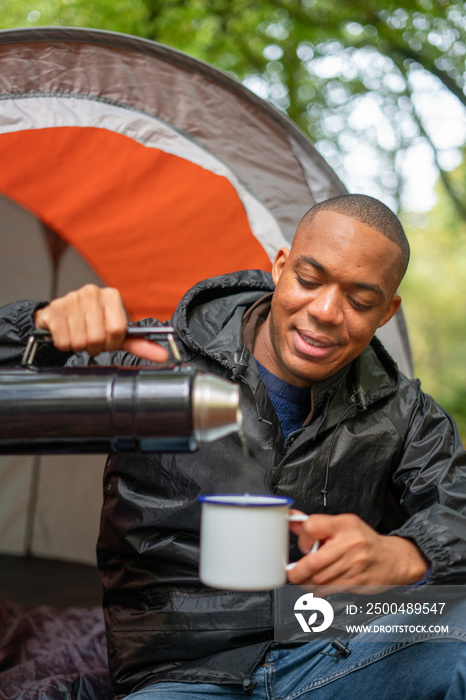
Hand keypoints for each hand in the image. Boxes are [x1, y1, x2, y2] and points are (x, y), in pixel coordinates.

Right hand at [34, 284, 168, 361]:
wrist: (60, 317)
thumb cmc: (93, 325)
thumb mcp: (118, 333)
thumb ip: (140, 344)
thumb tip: (163, 356)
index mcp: (111, 296)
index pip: (118, 329)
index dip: (113, 343)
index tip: (109, 341)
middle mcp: (92, 293)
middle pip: (98, 337)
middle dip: (95, 347)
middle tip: (92, 341)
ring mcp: (71, 299)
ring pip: (80, 341)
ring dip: (80, 346)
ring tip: (80, 337)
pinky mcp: (53, 309)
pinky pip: (63, 341)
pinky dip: (65, 345)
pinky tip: (67, 334)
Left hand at [287, 511, 428, 586]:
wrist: (394, 558)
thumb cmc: (364, 541)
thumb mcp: (343, 524)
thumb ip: (317, 524)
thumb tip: (292, 519)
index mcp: (343, 524)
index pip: (312, 526)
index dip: (302, 538)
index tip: (304, 546)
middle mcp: (349, 543)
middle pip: (314, 561)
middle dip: (298, 572)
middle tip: (292, 574)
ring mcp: (354, 564)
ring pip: (320, 580)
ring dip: (307, 583)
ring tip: (304, 580)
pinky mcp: (357, 582)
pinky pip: (331, 590)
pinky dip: (319, 591)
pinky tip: (318, 588)